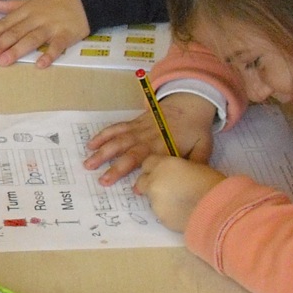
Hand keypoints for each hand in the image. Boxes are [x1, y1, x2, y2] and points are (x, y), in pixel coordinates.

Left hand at [0, 0, 88, 67]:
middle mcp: (36, 19)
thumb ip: (14, 5)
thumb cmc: (57, 1)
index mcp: (27, 11)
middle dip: (1, 43)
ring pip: (32, 39)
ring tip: (4, 61)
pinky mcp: (66, 35)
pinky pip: (56, 46)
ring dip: (18, 50)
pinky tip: (40, 64)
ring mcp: (51, 27)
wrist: (86, 0)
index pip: (6, 22)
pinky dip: (49, 54)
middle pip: (16, 32)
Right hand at [85, 92, 216, 184]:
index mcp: (166, 146)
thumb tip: (191, 181)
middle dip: (116, 167)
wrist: (189, 102)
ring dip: (103, 152)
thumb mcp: (204, 146)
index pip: (152, 161)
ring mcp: (139, 129)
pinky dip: (103, 135)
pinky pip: (116, 128)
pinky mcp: (133, 123)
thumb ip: (197, 163)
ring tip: (88, 163)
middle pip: (130, 153)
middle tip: (102, 180)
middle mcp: (149, 138)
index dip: (143, 175)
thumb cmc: (196, 129)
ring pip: (118, 140)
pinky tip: (91, 144)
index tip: (135, 189)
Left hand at [133, 154, 225, 231]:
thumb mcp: (195, 167)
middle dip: (149, 184)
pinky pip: (160, 212)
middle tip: (163, 189)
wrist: (217, 209)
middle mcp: (154, 181)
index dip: (153, 169)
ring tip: (178, 203)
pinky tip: (181, 213)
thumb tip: (174, 176)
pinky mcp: (159, 218)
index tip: (160, 173)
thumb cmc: (212, 184)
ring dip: (159, 199)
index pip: (147, 163)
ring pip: (150, 198)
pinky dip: (167, 212)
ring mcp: (154, 201)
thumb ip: (178, 170)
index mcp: (164, 165)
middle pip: (142, 181)